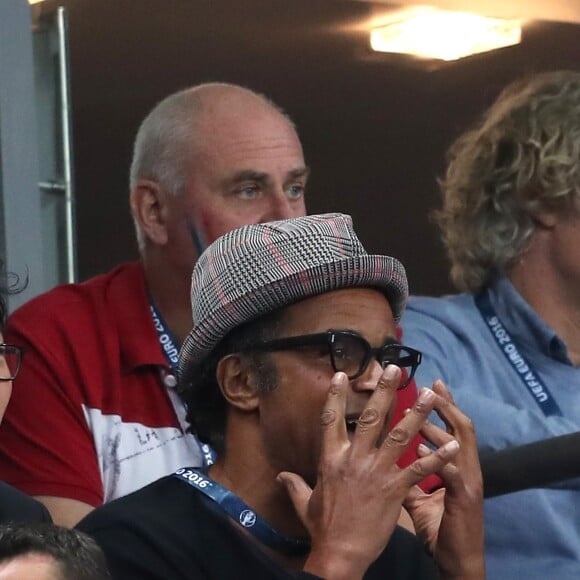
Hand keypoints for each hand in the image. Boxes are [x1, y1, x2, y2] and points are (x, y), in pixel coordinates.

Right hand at [277, 367, 460, 579]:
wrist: (340, 553)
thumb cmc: (322, 527)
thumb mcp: (305, 503)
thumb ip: (294, 484)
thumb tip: (280, 476)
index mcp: (332, 458)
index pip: (331, 419)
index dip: (336, 396)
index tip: (341, 375)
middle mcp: (354, 458)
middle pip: (371, 417)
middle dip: (383, 391)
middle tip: (393, 369)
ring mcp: (376, 472)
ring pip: (399, 436)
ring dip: (415, 413)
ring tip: (429, 395)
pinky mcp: (395, 489)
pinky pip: (418, 468)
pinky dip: (437, 457)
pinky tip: (453, 445)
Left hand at [404, 380, 484, 579]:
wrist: (457, 561)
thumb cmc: (441, 528)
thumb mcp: (419, 499)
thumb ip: (407, 477)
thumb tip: (386, 463)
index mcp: (458, 465)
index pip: (453, 427)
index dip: (446, 405)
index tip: (433, 384)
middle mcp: (467, 468)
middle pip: (461, 427)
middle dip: (447, 404)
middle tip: (431, 386)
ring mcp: (468, 482)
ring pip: (459, 444)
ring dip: (438, 426)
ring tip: (416, 413)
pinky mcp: (464, 500)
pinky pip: (451, 474)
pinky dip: (437, 458)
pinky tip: (419, 448)